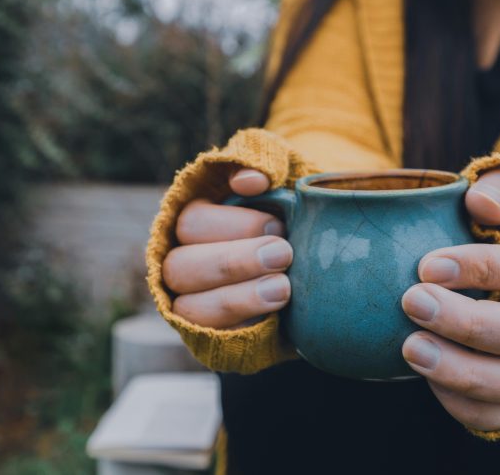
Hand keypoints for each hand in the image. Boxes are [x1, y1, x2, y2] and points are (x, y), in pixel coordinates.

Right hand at [162, 168, 291, 328]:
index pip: (192, 223)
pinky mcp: (213, 337)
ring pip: (191, 309)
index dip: (233, 226)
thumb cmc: (292, 209)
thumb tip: (249, 180)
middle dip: (233, 262)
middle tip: (283, 255)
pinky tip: (275, 320)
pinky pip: (213, 341)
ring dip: (237, 300)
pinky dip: (242, 329)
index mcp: (194, 221)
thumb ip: (264, 158)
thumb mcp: (282, 172)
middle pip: (182, 267)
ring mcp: (193, 303)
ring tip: (283, 290)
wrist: (317, 258)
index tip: (278, 225)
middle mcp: (184, 262)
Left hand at [401, 169, 499, 430]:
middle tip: (412, 301)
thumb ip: (497, 188)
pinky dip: (464, 405)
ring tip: (409, 348)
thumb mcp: (494, 194)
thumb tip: (482, 204)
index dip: (488, 269)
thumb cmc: (483, 226)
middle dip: (471, 322)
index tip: (426, 264)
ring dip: (465, 371)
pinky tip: (422, 376)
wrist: (478, 266)